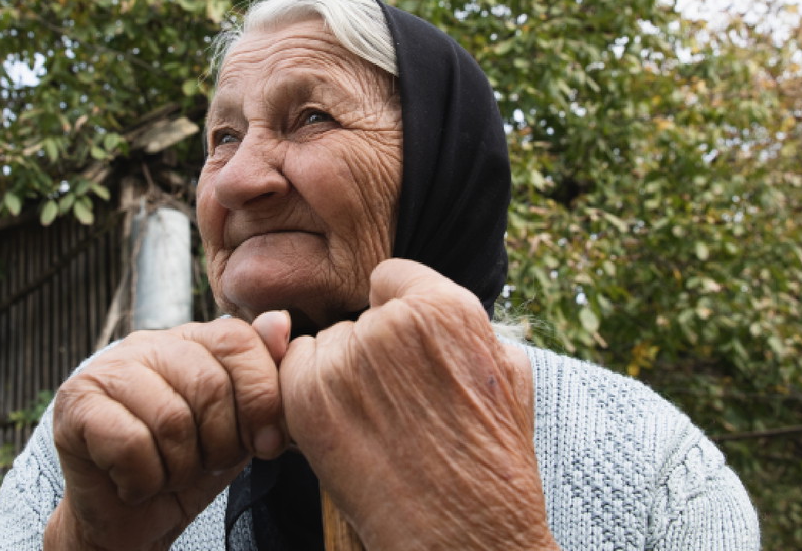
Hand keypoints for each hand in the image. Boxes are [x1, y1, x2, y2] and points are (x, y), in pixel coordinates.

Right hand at [45, 312, 291, 550]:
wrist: (127, 522)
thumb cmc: (188, 467)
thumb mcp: (241, 426)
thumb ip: (263, 377)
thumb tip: (280, 323)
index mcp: (190, 339)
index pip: (238, 340)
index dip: (262, 397)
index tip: (266, 443)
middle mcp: (146, 343)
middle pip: (208, 384)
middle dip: (220, 443)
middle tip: (205, 465)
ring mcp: (106, 369)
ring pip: (171, 418)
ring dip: (180, 467)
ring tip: (169, 474)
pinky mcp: (74, 404)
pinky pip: (130, 443)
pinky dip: (143, 479)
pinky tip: (135, 484)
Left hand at [280, 259, 556, 550]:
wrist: (463, 533)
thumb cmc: (491, 463)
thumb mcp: (510, 373)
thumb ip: (470, 327)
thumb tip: (438, 304)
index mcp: (445, 308)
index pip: (391, 277)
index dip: (395, 314)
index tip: (403, 351)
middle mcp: (390, 324)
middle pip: (357, 316)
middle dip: (369, 350)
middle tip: (395, 403)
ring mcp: (345, 358)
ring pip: (325, 345)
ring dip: (337, 376)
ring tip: (375, 426)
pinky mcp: (307, 394)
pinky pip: (292, 372)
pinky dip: (306, 398)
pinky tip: (344, 431)